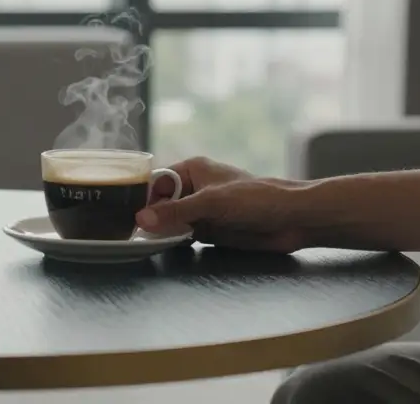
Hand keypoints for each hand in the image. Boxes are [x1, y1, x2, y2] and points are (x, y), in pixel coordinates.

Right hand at [137, 158, 308, 252]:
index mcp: (191, 170)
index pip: (155, 182)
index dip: (142, 197)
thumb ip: (175, 212)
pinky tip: (165, 249)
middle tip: (131, 234)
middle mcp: (193, 188)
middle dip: (150, 217)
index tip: (127, 216)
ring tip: (145, 244)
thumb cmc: (255, 199)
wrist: (292, 220)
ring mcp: (201, 211)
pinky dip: (175, 242)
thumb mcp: (210, 203)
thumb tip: (140, 219)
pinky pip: (183, 236)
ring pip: (170, 221)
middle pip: (160, 203)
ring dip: (162, 232)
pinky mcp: (209, 230)